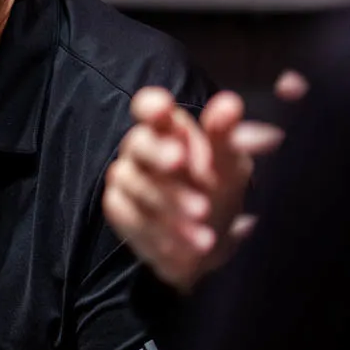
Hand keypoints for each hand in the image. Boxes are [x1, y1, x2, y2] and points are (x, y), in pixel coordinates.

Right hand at [103, 71, 306, 292]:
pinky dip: (161, 233)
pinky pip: (131, 217)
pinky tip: (189, 246)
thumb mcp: (229, 164)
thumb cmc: (216, 188)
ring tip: (205, 227)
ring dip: (171, 205)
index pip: (149, 107)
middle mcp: (141, 148)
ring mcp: (126, 178)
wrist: (209, 241)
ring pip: (136, 185)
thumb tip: (230, 104)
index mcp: (169, 128)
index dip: (151, 105)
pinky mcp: (119, 209)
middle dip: (158, 153)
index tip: (162, 107)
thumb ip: (226, 136)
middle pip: (138, 143)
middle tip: (180, 162)